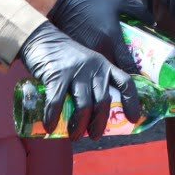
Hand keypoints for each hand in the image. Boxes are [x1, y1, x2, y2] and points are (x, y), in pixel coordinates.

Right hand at [18, 21, 139, 137]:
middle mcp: (94, 68)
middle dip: (100, 123)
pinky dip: (53, 118)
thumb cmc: (64, 56)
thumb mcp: (86, 63)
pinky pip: (57, 102)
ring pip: (84, 105)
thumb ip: (92, 81)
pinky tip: (50, 127)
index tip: (133, 119)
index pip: (125, 82)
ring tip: (74, 136)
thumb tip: (93, 112)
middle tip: (94, 136)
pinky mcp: (57, 75)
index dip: (132, 101)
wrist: (41, 38)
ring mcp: (76, 71)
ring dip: (79, 126)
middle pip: (104, 101)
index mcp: (104, 65)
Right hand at [47, 0, 140, 72]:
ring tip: (115, 71)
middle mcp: (100, 50)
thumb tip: (153, 22)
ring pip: (101, 71)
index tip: (141, 73)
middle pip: (114, 72)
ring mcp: (86, 55)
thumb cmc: (94, 0)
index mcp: (112, 39)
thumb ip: (139, 10)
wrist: (64, 2)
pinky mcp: (76, 55)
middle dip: (122, 75)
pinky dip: (95, 68)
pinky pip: (89, 66)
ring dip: (108, 73)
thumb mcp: (119, 0)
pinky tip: (99, 64)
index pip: (128, 65)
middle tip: (129, 73)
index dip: (135, 71)